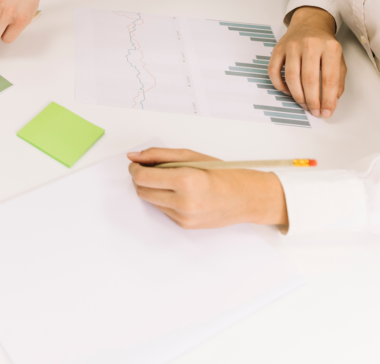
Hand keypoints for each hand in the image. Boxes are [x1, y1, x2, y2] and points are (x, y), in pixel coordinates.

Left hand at [128, 148, 287, 228]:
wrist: (245, 197)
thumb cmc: (222, 174)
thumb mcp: (190, 156)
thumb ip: (159, 155)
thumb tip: (134, 156)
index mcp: (186, 181)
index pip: (143, 177)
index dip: (134, 168)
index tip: (136, 163)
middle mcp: (184, 202)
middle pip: (142, 191)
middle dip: (141, 179)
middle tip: (150, 169)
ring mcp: (184, 217)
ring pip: (150, 201)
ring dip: (153, 189)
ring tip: (170, 180)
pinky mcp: (185, 225)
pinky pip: (163, 210)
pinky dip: (164, 199)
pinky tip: (179, 193)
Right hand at [268, 6, 345, 117]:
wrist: (310, 23)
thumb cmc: (325, 45)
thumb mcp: (339, 59)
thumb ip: (338, 81)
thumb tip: (330, 103)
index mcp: (330, 47)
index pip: (329, 79)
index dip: (327, 99)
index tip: (326, 112)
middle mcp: (310, 45)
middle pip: (309, 80)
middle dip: (312, 101)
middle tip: (314, 111)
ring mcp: (292, 46)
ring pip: (291, 77)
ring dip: (297, 96)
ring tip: (303, 104)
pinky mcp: (278, 48)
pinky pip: (274, 72)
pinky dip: (280, 85)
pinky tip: (288, 91)